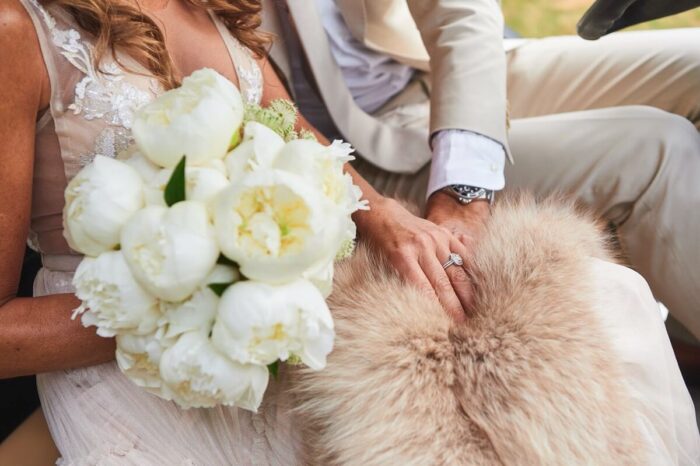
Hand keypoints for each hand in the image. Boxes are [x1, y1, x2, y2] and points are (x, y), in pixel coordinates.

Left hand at [353, 197, 469, 322]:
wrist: (382, 214)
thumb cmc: (379, 243)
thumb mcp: (381, 263)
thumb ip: (401, 281)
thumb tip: (419, 308)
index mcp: (402, 256)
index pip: (424, 289)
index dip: (436, 309)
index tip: (445, 326)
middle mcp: (421, 246)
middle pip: (443, 283)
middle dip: (455, 307)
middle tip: (464, 326)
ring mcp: (436, 238)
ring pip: (456, 271)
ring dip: (466, 293)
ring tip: (474, 310)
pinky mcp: (445, 233)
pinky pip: (463, 254)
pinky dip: (471, 271)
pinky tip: (478, 286)